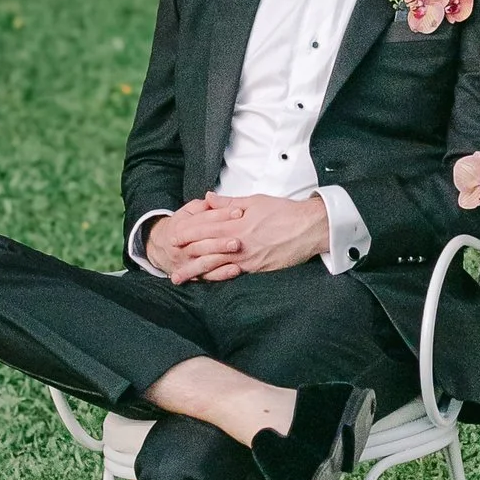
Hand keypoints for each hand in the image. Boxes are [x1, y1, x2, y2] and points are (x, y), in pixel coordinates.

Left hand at [145, 194, 328, 281]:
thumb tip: (208, 198)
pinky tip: (207, 281)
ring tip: (181, 278)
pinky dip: (217, 277)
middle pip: (206, 251)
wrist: (309, 228)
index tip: (173, 239)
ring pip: (216, 266)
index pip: (205, 230)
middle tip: (170, 266)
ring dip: (196, 273)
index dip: (187, 235)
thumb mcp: (255, 201)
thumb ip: (228, 202)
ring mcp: (248, 259)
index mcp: (237, 225)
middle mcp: (240, 244)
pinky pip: (232, 274)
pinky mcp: (258, 269)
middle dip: (186, 258)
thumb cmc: (285, 212)